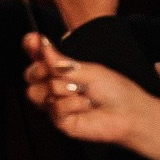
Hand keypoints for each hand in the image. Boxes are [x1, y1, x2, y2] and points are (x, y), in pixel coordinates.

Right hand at [23, 33, 154, 146]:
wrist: (129, 112)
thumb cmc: (114, 90)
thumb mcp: (89, 69)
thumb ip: (62, 61)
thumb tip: (42, 45)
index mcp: (62, 71)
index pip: (38, 58)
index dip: (32, 47)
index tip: (33, 39)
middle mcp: (55, 87)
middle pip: (30, 76)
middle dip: (40, 70)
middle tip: (58, 71)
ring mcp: (55, 104)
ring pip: (37, 93)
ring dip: (61, 89)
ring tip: (82, 93)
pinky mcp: (60, 120)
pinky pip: (54, 108)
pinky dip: (72, 104)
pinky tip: (86, 106)